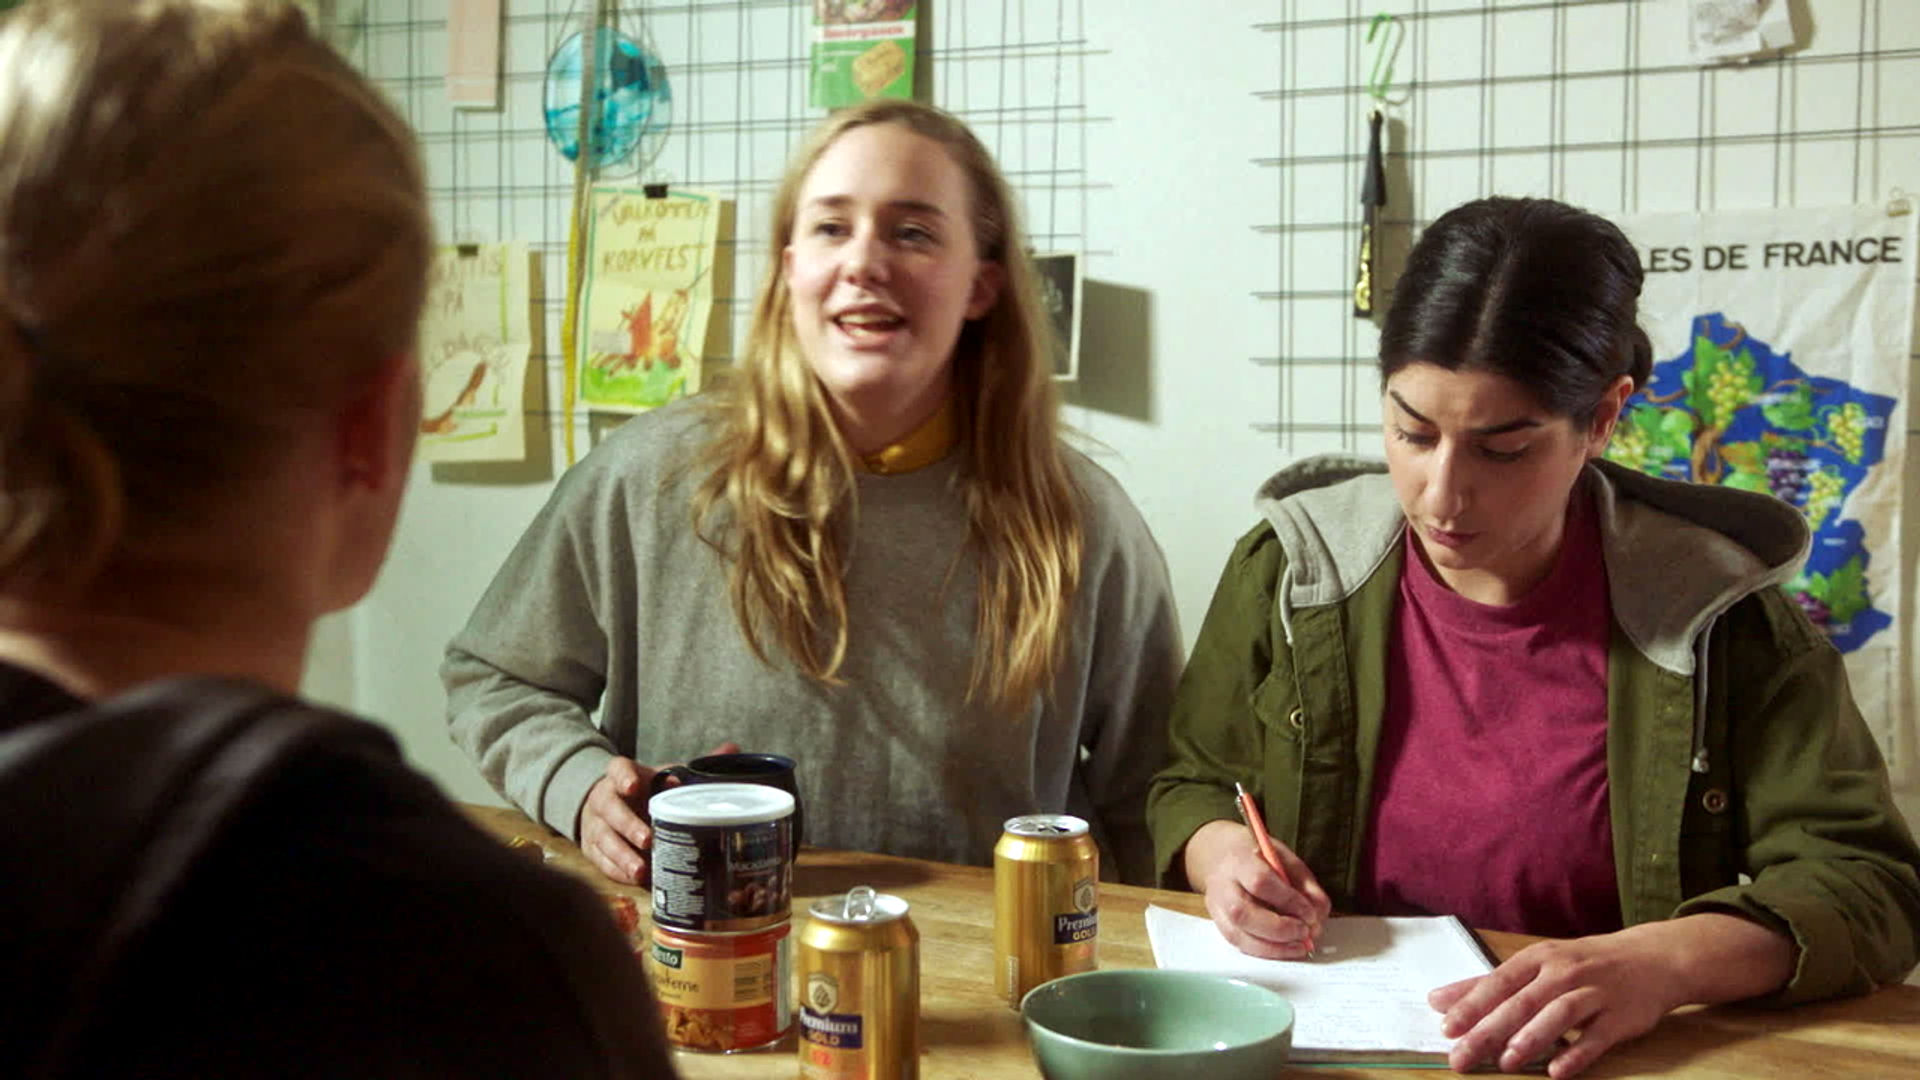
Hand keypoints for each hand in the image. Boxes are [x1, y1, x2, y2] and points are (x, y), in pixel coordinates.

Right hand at [579, 742, 739, 884]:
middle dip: (628, 825)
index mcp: (622, 776)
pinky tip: (634, 878)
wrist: (607, 806)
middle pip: (610, 808)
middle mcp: (604, 798)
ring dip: (622, 855)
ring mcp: (595, 824)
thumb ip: (691, 769)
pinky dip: (617, 870)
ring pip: (604, 838)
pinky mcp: (592, 848)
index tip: (634, 786)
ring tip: (641, 869)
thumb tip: (732, 748)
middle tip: (648, 839)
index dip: (624, 777)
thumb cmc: (644, 792)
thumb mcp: (662, 776)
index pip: (618, 769)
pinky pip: (601, 860)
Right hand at [1184, 818, 1330, 958]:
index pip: (1260, 882)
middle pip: (1243, 913)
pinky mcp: (1219, 923)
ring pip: (1238, 935)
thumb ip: (1304, 883)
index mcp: (1239, 860)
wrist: (1220, 855)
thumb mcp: (1285, 857)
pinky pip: (1239, 944)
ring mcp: (1216, 906)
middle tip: (1304, 932)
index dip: (1288, 901)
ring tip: (1299, 946)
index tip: (1310, 913)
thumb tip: (1319, 913)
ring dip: (1273, 947)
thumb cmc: (1256, 855)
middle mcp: (1222, 885)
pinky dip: (1265, 951)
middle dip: (1279, 929)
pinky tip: (1284, 949)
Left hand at [1429, 915, 1792, 1077]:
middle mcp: (1564, 971)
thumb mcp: (1537, 965)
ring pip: (1559, 1014)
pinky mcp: (1621, 1016)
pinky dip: (1577, 1054)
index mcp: (1539, 957)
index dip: (1471, 1004)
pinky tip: (1557, 1072)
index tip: (1445, 1027)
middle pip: (1522, 1001)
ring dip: (1531, 1039)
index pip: (1498, 981)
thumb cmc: (1583, 963)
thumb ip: (1489, 984)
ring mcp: (1595, 992)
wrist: (1652, 958)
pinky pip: (1597, 1037)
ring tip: (1506, 1062)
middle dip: (1489, 1030)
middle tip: (1462, 1056)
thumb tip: (1438, 1000)